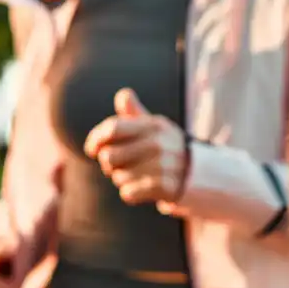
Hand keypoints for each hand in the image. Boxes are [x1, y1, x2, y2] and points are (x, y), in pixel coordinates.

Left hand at [83, 88, 189, 208]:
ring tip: (136, 174)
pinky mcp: (165, 187)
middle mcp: (158, 143)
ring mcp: (163, 166)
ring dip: (122, 179)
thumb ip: (134, 113)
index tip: (92, 149)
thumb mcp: (153, 126)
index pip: (112, 129)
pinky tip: (141, 188)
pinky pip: (128, 193)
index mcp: (153, 125)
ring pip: (118, 177)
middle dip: (109, 163)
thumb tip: (123, 94)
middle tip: (120, 164)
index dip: (95, 140)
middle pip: (109, 156)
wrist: (196, 172)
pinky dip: (130, 193)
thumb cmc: (164, 147)